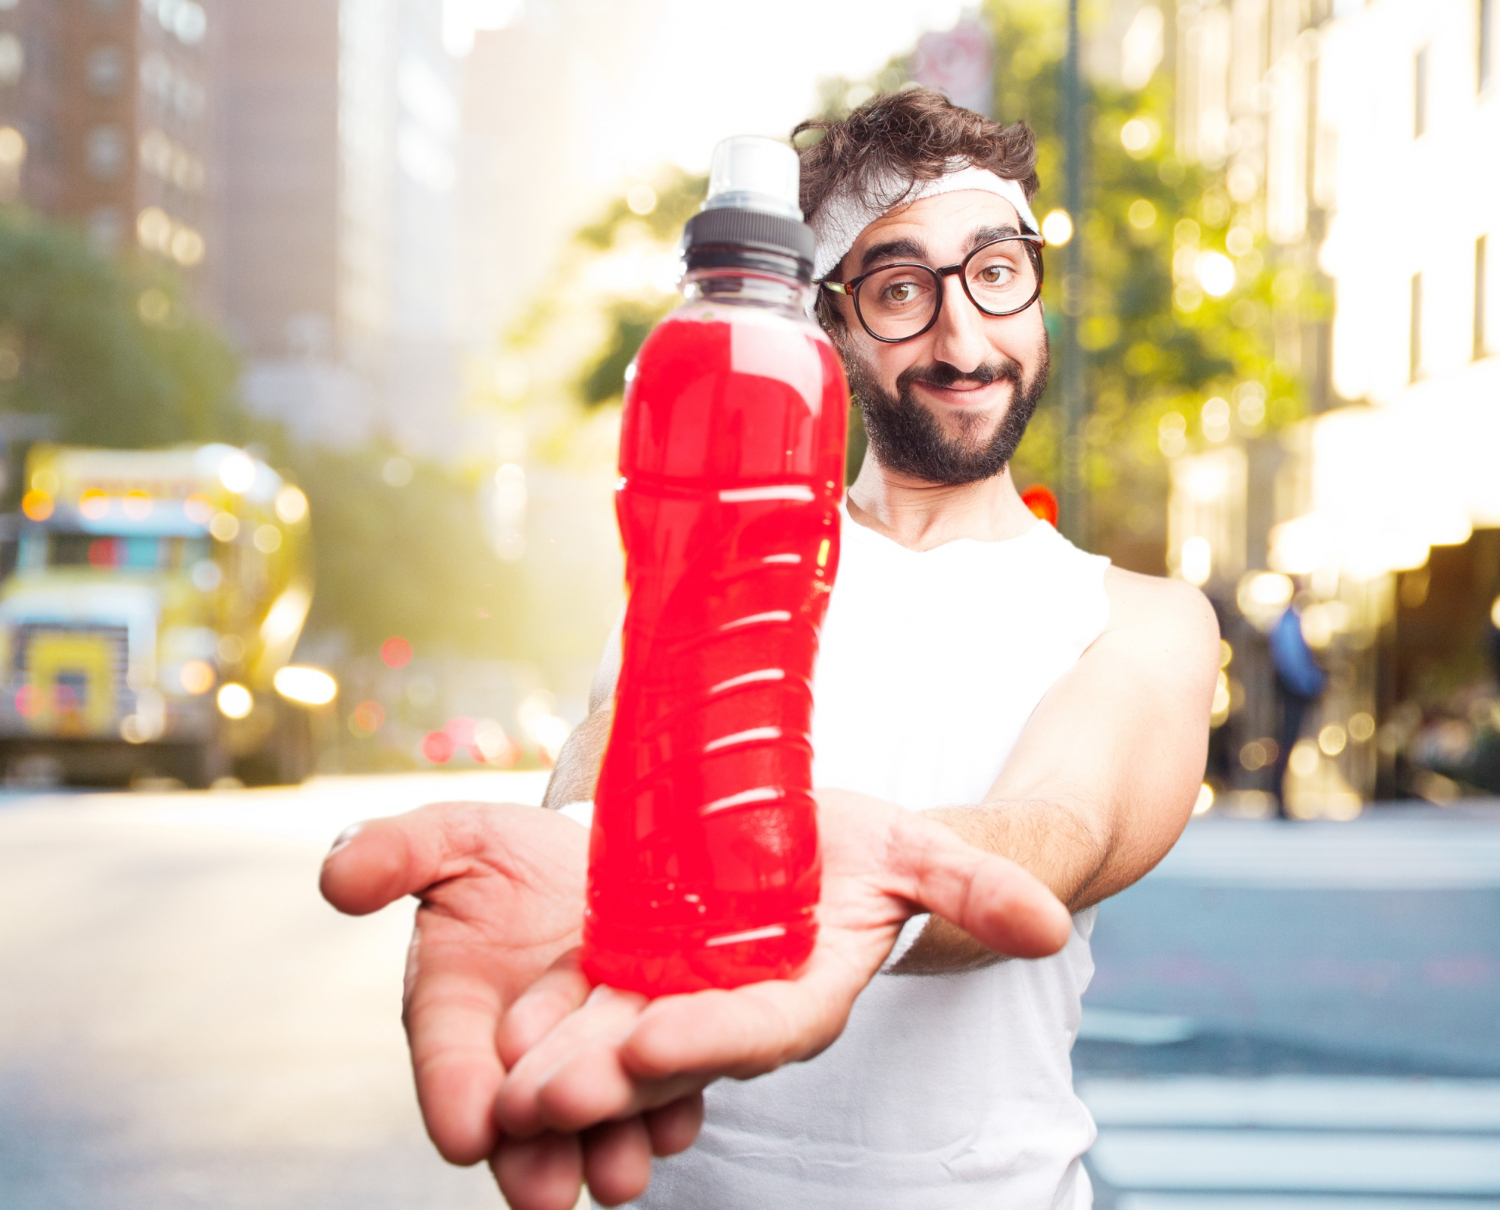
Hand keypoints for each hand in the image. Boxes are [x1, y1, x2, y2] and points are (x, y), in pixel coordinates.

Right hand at [319, 801, 701, 1209]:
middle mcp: (529, 1058)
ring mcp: (602, 1059)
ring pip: (606, 1118)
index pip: (449, 1064)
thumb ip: (394, 853)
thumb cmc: (512, 856)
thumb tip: (339, 878)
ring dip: (612, 1145)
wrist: (605, 848)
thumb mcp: (453, 839)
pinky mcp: (671, 1047)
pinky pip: (677, 1086)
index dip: (454, 1094)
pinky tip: (682, 1117)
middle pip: (528, 1121)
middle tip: (544, 1189)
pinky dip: (678, 1105)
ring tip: (618, 1169)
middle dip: (536, 1155)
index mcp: (459, 1014)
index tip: (463, 1131)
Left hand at [491, 789, 1072, 1202]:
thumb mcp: (920, 851)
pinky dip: (548, 1023)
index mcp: (806, 994)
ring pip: (617, 1042)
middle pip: (674, 1051)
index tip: (647, 1044)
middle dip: (609, 1080)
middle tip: (536, 1098)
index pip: (762, 1030)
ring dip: (563, 1069)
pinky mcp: (637, 972)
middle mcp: (738, 1010)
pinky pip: (589, 1004)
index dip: (711, 1040)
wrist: (818, 841)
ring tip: (501, 1089)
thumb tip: (1052, 927)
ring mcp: (682, 996)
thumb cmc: (874, 852)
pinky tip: (500, 1037)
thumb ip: (975, 887)